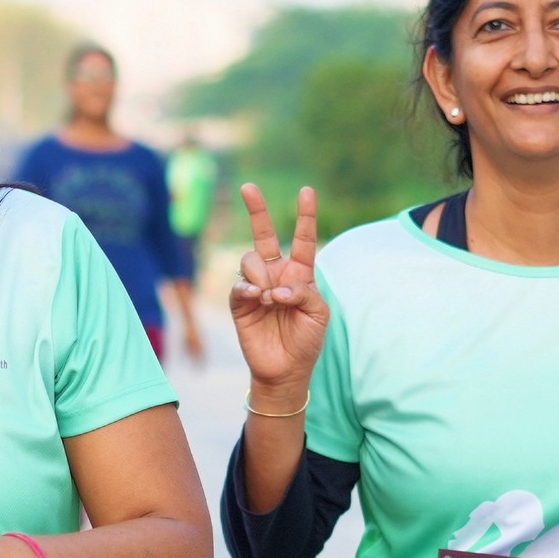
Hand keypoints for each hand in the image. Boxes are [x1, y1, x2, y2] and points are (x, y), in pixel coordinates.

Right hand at [227, 185, 326, 400]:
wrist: (286, 370)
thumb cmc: (306, 340)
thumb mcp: (319, 314)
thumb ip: (304, 292)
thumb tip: (275, 288)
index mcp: (300, 273)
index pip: (304, 239)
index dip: (305, 215)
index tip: (306, 191)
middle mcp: (276, 274)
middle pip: (264, 234)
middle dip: (256, 210)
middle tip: (248, 187)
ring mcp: (256, 286)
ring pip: (251, 259)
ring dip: (263, 276)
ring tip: (271, 300)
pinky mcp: (240, 302)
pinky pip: (239, 285)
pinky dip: (249, 288)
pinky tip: (258, 298)